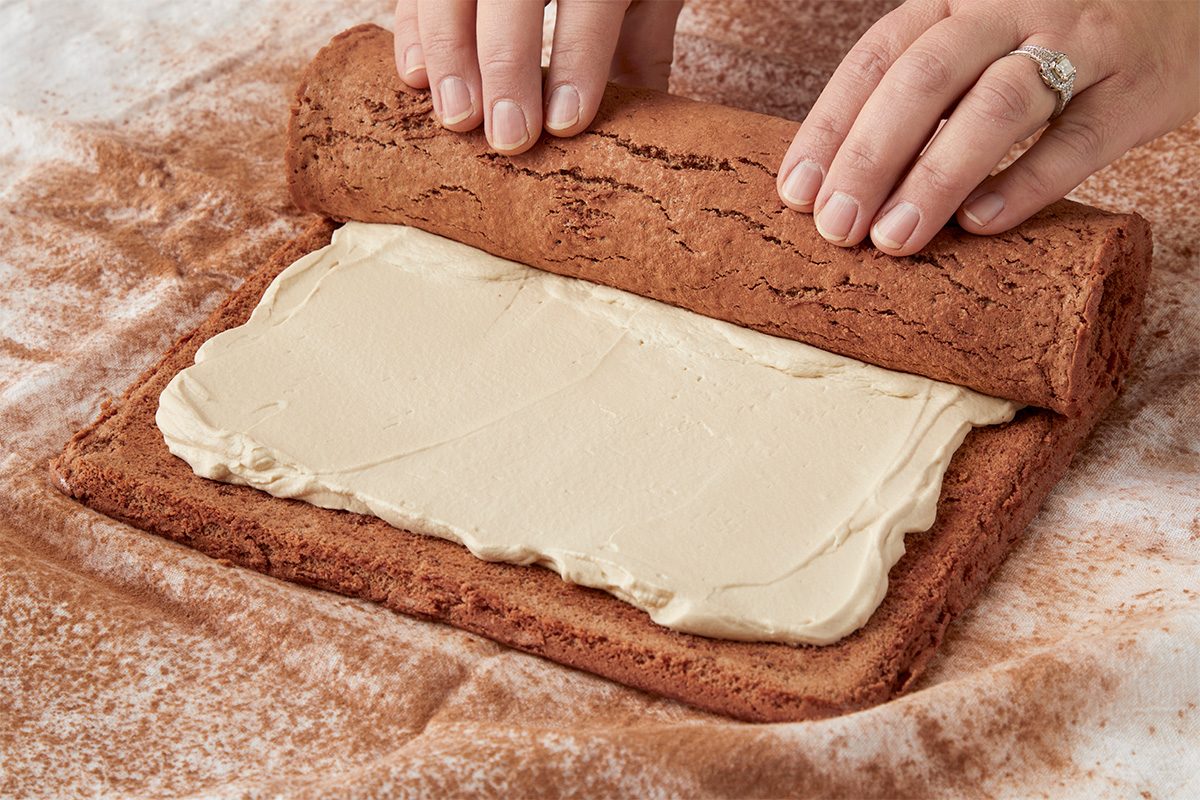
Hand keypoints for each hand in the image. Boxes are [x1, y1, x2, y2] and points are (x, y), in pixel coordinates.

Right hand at [394, 0, 682, 154]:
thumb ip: (639, 49)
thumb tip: (634, 134)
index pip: (588, 5)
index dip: (576, 65)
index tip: (564, 124)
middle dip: (506, 69)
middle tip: (509, 137)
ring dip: (448, 56)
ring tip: (458, 118)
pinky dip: (411, 30)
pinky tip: (417, 77)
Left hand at [776, 0, 1199, 254]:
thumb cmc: (1058, 26)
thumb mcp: (984, 30)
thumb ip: (926, 87)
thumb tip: (843, 177)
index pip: (876, 57)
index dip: (830, 127)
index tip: (796, 195)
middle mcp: (1012, 6)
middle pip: (924, 79)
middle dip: (869, 159)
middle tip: (835, 230)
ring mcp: (1081, 41)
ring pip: (996, 107)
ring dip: (935, 177)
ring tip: (894, 239)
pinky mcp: (1139, 86)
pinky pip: (1078, 139)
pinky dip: (1025, 183)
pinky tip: (980, 224)